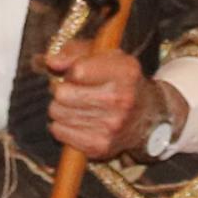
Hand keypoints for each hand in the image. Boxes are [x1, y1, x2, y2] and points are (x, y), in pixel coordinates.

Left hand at [42, 44, 160, 160]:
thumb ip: (75, 51)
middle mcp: (121, 100)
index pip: (78, 71)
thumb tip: (52, 62)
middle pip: (62, 93)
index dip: (71, 70)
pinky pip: (58, 131)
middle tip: (74, 90)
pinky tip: (77, 119)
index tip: (77, 73)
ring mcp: (111, 126)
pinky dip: (62, 124)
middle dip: (62, 89)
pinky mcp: (99, 146)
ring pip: (57, 112)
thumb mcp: (105, 55)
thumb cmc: (118, 80)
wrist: (145, 116)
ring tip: (76, 104)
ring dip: (61, 107)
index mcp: (124, 73)